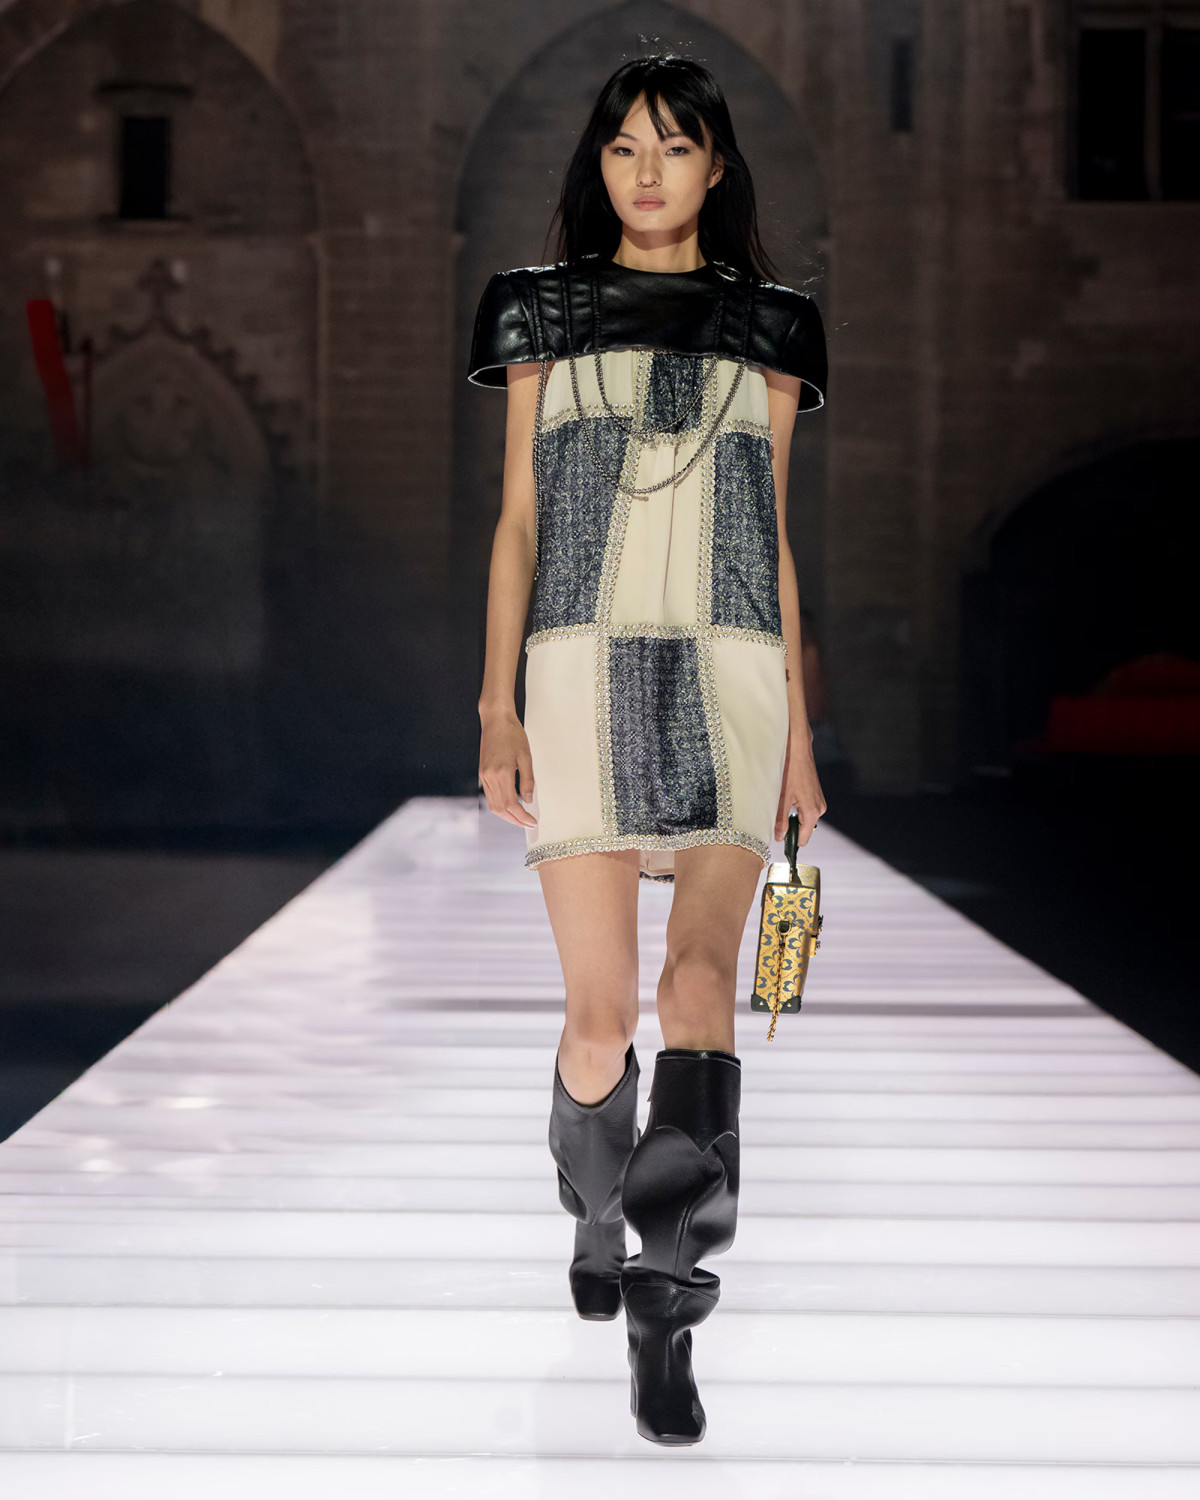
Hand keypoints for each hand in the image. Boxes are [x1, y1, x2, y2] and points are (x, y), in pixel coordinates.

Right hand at [479, 710, 536, 827]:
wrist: (495, 720)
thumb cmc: (511, 734)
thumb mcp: (526, 756)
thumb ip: (527, 781)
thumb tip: (528, 800)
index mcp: (501, 773)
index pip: (511, 804)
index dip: (522, 817)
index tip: (532, 821)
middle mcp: (489, 777)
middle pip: (500, 809)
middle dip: (515, 820)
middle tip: (528, 824)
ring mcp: (483, 776)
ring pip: (493, 805)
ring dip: (506, 815)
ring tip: (520, 818)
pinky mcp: (482, 773)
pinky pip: (489, 796)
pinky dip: (500, 805)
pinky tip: (510, 805)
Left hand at [774, 729, 825, 844]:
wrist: (796, 748)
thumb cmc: (789, 770)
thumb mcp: (781, 798)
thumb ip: (779, 820)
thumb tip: (778, 837)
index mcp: (812, 812)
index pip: (804, 839)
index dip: (791, 843)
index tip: (778, 843)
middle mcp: (819, 808)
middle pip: (803, 828)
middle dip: (789, 828)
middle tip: (772, 819)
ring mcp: (818, 800)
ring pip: (802, 817)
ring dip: (789, 816)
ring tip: (777, 804)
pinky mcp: (814, 793)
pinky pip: (803, 808)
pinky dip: (793, 807)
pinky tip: (783, 796)